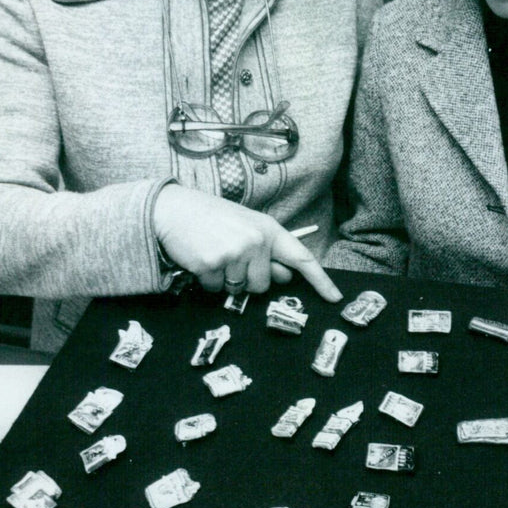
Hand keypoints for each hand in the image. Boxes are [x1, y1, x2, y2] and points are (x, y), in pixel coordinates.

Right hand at [153, 185, 341, 300]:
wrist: (172, 209)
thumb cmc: (211, 218)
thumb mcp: (246, 227)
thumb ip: (267, 252)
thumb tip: (285, 277)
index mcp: (269, 229)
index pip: (302, 258)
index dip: (321, 280)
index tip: (335, 297)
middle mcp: (256, 240)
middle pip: (263, 285)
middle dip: (246, 279)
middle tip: (229, 256)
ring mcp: (234, 252)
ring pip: (239, 290)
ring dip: (225, 280)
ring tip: (213, 254)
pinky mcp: (212, 264)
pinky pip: (216, 289)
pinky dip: (207, 281)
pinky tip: (200, 259)